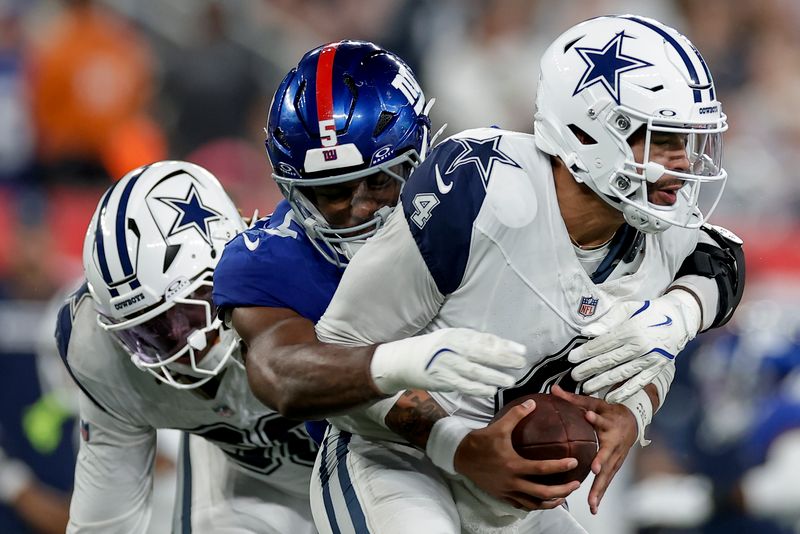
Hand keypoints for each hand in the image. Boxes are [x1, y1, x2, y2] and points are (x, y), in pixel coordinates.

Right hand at [371, 328, 526, 395]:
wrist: (406, 361)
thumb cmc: (435, 349)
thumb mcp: (452, 338)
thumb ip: (474, 342)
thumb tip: (502, 347)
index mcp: (456, 335)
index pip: (484, 339)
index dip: (504, 345)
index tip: (521, 350)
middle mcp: (452, 348)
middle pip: (482, 353)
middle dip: (503, 359)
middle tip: (521, 363)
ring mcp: (447, 365)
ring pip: (475, 371)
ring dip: (494, 376)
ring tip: (510, 380)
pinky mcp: (442, 380)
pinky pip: (464, 385)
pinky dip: (478, 388)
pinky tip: (491, 390)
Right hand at [453, 399, 580, 510]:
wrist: (460, 456)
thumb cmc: (480, 441)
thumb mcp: (499, 426)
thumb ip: (517, 414)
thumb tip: (532, 403)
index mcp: (513, 465)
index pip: (542, 469)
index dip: (559, 467)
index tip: (574, 463)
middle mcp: (512, 482)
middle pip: (542, 493)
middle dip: (562, 491)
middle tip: (575, 484)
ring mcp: (507, 491)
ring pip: (533, 504)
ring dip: (551, 502)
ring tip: (563, 496)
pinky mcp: (502, 495)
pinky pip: (522, 505)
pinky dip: (534, 505)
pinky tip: (542, 500)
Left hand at [552, 385, 636, 513]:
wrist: (633, 421)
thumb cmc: (608, 412)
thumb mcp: (594, 403)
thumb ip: (573, 399)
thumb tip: (553, 389)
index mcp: (608, 423)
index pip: (601, 420)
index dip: (596, 419)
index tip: (590, 417)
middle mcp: (614, 442)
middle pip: (608, 453)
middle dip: (602, 462)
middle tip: (595, 469)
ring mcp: (616, 456)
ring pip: (608, 473)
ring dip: (600, 488)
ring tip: (592, 503)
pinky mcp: (615, 466)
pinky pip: (607, 481)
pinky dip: (601, 493)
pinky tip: (593, 507)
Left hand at [568, 291, 699, 402]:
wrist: (679, 319)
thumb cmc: (649, 312)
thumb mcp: (627, 308)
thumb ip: (606, 321)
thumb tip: (587, 332)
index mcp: (630, 330)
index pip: (602, 344)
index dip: (585, 352)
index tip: (572, 358)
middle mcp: (639, 346)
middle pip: (608, 361)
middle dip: (588, 369)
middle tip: (574, 376)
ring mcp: (649, 360)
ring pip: (620, 374)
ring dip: (602, 383)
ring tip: (586, 388)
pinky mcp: (656, 368)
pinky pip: (638, 383)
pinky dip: (624, 392)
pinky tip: (610, 397)